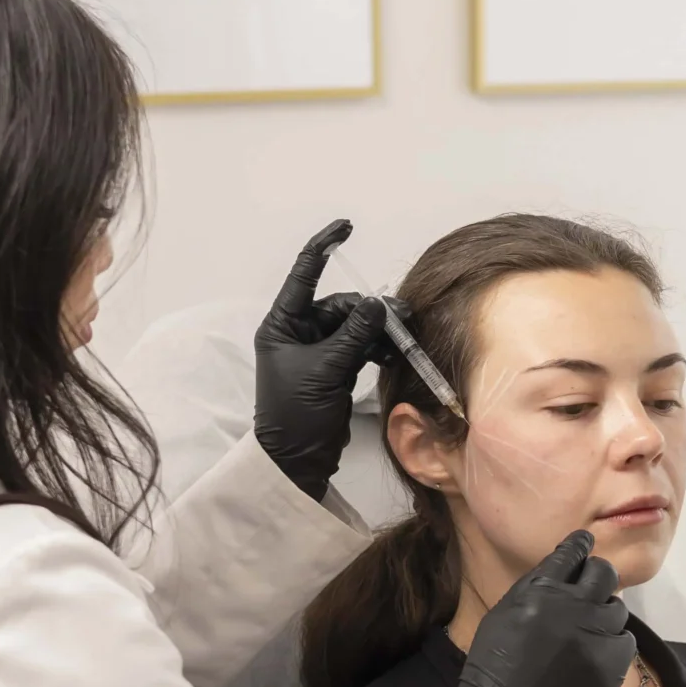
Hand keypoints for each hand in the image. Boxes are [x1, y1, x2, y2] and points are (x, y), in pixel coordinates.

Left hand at [254, 219, 395, 499]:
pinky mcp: (334, 368)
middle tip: (402, 318)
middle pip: (340, 304)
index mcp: (282, 325)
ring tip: (403, 337)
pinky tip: (394, 353)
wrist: (297, 459)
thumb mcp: (327, 370)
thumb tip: (379, 304)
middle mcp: (297, 333)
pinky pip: (359, 345)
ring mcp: (317, 351)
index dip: (324, 248)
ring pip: (354, 325)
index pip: (304, 275)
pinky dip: (377, 347)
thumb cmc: (297, 415)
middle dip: (370, 310)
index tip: (346, 227)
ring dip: (378, 330)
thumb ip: (354, 334)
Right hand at [458, 530, 633, 686]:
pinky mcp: (613, 663)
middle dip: (596, 576)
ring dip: (603, 614)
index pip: (573, 551)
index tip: (584, 544)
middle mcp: (576, 605)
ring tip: (588, 631)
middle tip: (588, 590)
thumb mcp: (506, 610)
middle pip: (604, 573)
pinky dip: (612, 644)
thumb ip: (537, 585)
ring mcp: (598, 634)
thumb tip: (563, 567)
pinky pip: (625, 641)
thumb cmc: (496, 660)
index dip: (580, 545)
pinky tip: (595, 654)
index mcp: (544, 588)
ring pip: (617, 608)